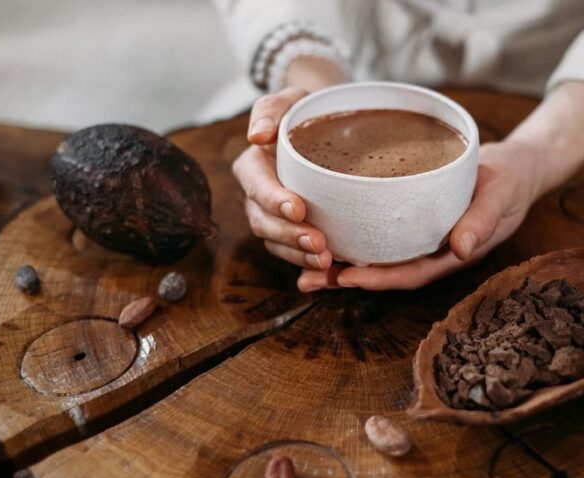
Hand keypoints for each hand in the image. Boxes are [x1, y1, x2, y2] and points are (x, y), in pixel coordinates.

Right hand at [232, 87, 333, 271]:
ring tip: (326, 262)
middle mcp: (258, 197)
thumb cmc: (306, 111)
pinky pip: (295, 255)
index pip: (257, 186)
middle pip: (264, 223)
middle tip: (318, 244)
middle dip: (289, 236)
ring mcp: (274, 218)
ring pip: (277, 244)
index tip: (298, 208)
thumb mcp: (289, 100)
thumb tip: (256, 136)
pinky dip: (309, 268)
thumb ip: (271, 111)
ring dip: (299, 256)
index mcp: (253, 167)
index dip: (274, 200)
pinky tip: (330, 273)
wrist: (325, 127)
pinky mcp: (293, 232)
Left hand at [298, 141, 544, 290]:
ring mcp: (419, 238)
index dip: (378, 279)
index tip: (346, 277)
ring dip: (339, 262)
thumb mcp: (501, 196)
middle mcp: (429, 251)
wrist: (514, 168)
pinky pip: (378, 233)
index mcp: (450, 254)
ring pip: (375, 256)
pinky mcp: (410, 219)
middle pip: (383, 271)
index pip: (410, 274)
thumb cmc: (510, 182)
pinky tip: (323, 230)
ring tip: (300, 264)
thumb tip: (462, 249)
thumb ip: (483, 221)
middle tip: (305, 278)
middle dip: (344, 278)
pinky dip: (352, 236)